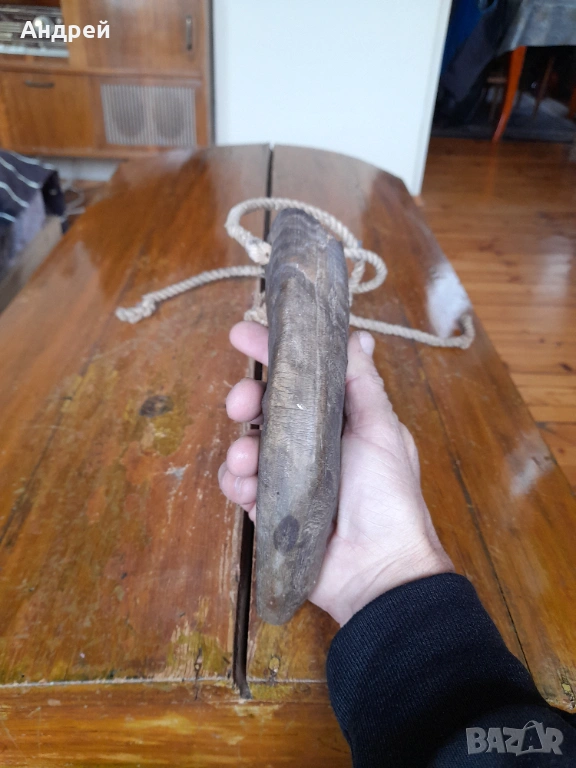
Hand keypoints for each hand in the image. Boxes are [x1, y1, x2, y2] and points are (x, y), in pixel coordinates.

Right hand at [219, 322, 453, 624]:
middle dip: (245, 399)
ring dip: (238, 448)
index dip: (269, 353)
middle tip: (238, 403)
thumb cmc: (387, 494)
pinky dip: (237, 484)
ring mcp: (286, 478)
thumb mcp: (380, 430)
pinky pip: (240, 487)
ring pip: (246, 447)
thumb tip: (359, 335)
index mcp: (336, 420)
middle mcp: (308, 444)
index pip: (298, 377)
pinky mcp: (270, 510)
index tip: (241, 332)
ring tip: (245, 461)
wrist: (379, 568)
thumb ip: (362, 383)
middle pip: (264, 409)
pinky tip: (247, 488)